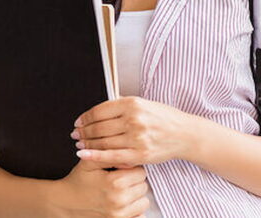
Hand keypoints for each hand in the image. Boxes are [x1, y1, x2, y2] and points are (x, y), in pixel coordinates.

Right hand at [50, 161, 150, 216]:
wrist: (66, 203)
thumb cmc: (78, 181)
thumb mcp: (89, 163)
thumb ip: (108, 156)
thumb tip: (128, 156)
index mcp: (114, 182)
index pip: (140, 172)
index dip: (131, 169)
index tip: (121, 170)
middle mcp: (119, 200)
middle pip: (143, 186)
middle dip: (134, 182)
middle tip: (119, 181)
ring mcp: (120, 214)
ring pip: (144, 201)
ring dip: (136, 196)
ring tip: (121, 192)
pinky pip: (140, 215)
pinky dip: (134, 210)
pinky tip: (122, 204)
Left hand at [72, 96, 193, 167]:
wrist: (185, 134)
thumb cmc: (163, 118)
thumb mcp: (143, 103)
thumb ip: (121, 106)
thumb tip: (98, 111)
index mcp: (132, 104)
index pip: (100, 111)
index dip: (85, 118)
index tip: (78, 122)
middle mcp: (134, 120)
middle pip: (99, 127)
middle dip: (83, 132)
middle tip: (75, 134)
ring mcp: (137, 138)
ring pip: (103, 142)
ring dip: (87, 143)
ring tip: (79, 144)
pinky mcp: (140, 154)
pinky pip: (112, 156)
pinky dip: (95, 156)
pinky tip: (83, 155)